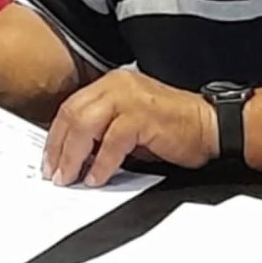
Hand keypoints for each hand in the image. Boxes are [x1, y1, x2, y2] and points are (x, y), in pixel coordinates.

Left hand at [42, 70, 217, 187]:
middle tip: (54, 174)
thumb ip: (102, 131)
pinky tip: (97, 178)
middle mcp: (118, 85)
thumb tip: (75, 155)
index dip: (55, 136)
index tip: (49, 160)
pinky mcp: (144, 116)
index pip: (72, 107)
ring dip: (73, 156)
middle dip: (58, 148)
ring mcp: (131, 98)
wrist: (212, 125)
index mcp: (112, 84)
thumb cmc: (174, 127)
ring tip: (69, 178)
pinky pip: (112, 141)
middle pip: (73, 114)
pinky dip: (102, 163)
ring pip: (86, 124)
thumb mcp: (131, 123)